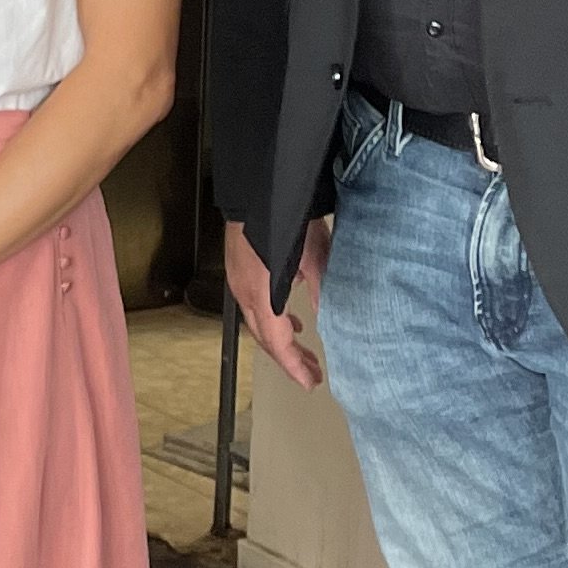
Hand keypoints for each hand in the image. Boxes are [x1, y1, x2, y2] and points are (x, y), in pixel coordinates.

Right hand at [224, 216, 326, 390]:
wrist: (258, 186)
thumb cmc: (285, 214)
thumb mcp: (314, 251)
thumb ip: (320, 286)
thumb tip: (329, 315)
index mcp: (263, 293)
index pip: (277, 342)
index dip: (293, 365)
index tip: (310, 382)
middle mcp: (245, 292)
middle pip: (265, 338)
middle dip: (288, 359)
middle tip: (312, 373)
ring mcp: (239, 281)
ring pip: (258, 323)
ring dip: (280, 340)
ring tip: (303, 352)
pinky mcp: (239, 269)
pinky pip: (254, 306)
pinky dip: (272, 320)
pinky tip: (290, 319)